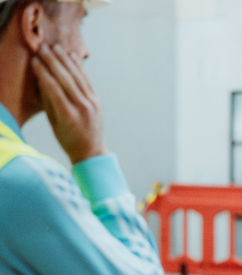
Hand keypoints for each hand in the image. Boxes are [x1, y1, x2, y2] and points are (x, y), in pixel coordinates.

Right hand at [30, 43, 106, 164]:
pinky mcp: (97, 100)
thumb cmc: (67, 138)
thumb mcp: (53, 123)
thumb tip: (42, 79)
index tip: (34, 60)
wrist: (90, 150)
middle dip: (53, 61)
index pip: (53, 88)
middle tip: (43, 48)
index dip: (43, 72)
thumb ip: (49, 101)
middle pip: (65, 79)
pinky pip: (87, 80)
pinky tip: (72, 57)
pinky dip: (79, 68)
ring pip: (77, 76)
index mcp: (68, 114)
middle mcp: (81, 106)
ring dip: (66, 60)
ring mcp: (91, 102)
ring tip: (56, 48)